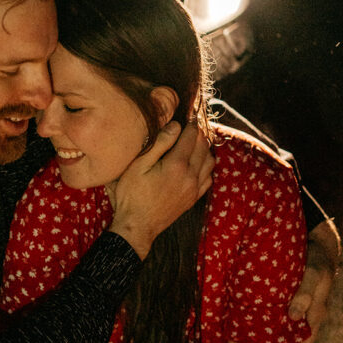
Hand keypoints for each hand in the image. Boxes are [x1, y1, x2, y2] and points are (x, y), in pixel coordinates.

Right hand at [109, 121, 213, 258]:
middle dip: (199, 134)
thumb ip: (159, 144)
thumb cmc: (132, 195)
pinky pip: (209, 178)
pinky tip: (197, 164)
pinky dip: (206, 167)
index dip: (190, 124)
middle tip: (191, 126)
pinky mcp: (193, 198)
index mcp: (176, 165)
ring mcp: (194, 189)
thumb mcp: (138, 166)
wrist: (137, 226)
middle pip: (203, 147)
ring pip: (210, 162)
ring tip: (194, 142)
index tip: (188, 116)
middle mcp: (190, 176)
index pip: (191, 137)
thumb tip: (176, 126)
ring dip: (205, 149)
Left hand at [280, 219, 340, 342]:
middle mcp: (315, 317)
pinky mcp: (307, 306)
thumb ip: (303, 294)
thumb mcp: (311, 273)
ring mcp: (312, 313)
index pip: (299, 342)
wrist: (323, 245)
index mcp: (316, 313)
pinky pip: (299, 328)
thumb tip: (293, 318)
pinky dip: (289, 338)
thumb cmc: (315, 258)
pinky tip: (279, 342)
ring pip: (301, 340)